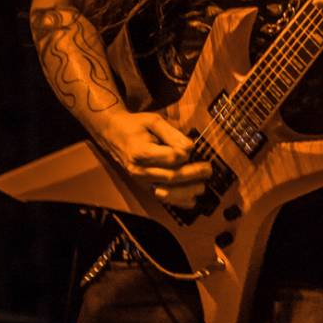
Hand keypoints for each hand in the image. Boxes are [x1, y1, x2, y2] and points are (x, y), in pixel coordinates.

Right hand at [90, 110, 212, 205]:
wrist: (114, 134)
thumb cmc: (135, 126)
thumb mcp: (153, 120)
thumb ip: (171, 133)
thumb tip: (189, 147)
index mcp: (141, 152)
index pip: (169, 158)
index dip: (185, 154)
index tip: (193, 148)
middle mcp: (139, 170)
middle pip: (171, 177)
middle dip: (193, 174)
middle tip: (208, 169)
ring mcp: (141, 181)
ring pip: (167, 192)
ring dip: (188, 191)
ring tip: (202, 186)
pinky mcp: (144, 186)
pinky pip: (162, 198)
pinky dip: (178, 201)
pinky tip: (192, 200)